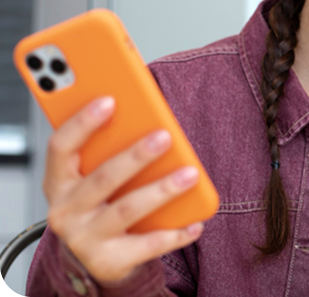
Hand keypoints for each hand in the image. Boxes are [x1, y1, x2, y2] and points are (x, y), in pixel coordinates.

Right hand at [43, 97, 203, 283]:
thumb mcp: (93, 175)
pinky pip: (148, 245)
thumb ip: (108, 148)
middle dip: (135, 156)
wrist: (96, 257)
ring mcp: (86, 238)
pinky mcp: (110, 261)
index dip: (82, 123)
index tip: (110, 100)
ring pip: (128, 210)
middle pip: (102, 178)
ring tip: (190, 174)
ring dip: (161, 190)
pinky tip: (196, 222)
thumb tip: (147, 114)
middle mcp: (65, 210)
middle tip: (164, 136)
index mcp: (58, 181)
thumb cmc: (101, 202)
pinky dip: (175, 233)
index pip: (61, 147)